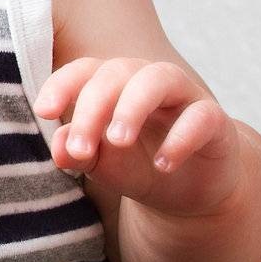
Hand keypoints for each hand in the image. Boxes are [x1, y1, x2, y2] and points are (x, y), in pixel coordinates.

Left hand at [34, 56, 245, 217]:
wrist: (187, 190)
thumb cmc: (136, 165)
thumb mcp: (101, 164)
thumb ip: (78, 152)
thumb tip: (59, 148)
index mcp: (112, 84)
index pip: (84, 71)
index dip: (62, 85)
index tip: (45, 112)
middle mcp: (146, 81)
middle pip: (116, 72)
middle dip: (93, 108)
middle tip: (80, 149)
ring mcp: (183, 96)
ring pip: (159, 78)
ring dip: (133, 107)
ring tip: (117, 141)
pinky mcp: (216, 121)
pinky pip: (201, 116)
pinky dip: (181, 138)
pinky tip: (163, 164)